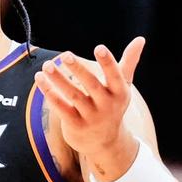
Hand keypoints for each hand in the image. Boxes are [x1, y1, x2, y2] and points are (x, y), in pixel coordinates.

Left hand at [33, 37, 144, 173]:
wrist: (105, 142)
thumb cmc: (113, 105)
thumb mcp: (123, 86)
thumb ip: (129, 62)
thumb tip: (141, 39)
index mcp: (119, 93)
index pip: (115, 76)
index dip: (108, 62)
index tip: (99, 47)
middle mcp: (106, 105)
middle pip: (91, 85)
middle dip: (79, 69)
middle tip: (65, 55)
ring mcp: (91, 116)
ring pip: (73, 95)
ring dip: (59, 80)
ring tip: (47, 65)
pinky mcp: (75, 125)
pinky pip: (61, 107)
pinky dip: (49, 93)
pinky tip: (40, 79)